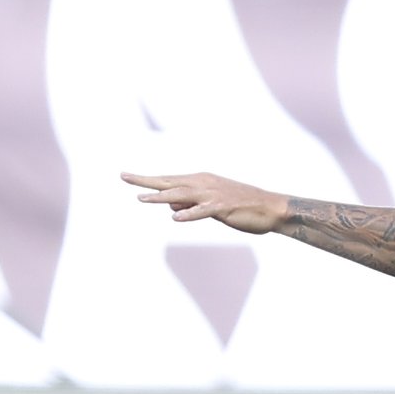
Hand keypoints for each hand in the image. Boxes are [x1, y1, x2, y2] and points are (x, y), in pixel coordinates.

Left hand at [122, 171, 287, 231]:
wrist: (271, 208)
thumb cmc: (242, 206)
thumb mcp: (211, 205)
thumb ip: (190, 204)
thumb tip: (170, 207)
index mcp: (201, 181)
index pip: (168, 180)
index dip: (147, 180)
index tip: (127, 176)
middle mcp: (204, 184)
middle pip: (169, 182)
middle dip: (146, 181)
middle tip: (123, 176)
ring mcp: (213, 195)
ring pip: (182, 195)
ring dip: (161, 197)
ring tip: (142, 199)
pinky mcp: (223, 208)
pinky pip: (202, 211)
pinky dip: (189, 214)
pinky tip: (176, 217)